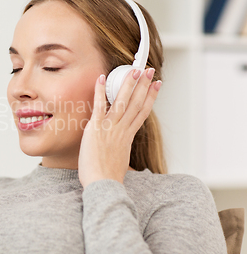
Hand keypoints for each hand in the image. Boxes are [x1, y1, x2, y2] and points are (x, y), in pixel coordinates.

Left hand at [78, 68, 161, 187]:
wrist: (103, 184)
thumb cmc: (108, 177)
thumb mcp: (120, 160)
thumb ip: (121, 150)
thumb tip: (120, 149)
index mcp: (128, 137)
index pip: (142, 112)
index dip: (151, 97)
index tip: (157, 85)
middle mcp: (122, 129)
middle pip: (136, 102)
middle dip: (144, 84)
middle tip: (150, 69)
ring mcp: (110, 127)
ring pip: (122, 101)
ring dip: (128, 84)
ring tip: (134, 69)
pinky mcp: (96, 128)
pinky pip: (99, 105)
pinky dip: (100, 91)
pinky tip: (101, 78)